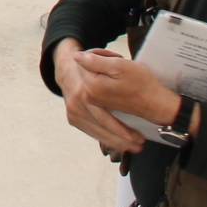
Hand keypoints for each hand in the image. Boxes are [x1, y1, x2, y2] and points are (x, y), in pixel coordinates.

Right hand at [53, 40, 147, 154]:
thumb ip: (99, 60)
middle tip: (139, 146)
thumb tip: (101, 62)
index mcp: (83, 92)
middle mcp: (76, 105)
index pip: (103, 117)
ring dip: (116, 143)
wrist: (67, 69)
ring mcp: (73, 113)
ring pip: (96, 133)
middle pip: (101, 128)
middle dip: (121, 140)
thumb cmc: (88, 67)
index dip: (119, 129)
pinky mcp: (73, 118)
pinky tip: (119, 144)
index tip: (135, 137)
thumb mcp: (97, 59)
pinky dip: (106, 139)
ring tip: (134, 147)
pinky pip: (91, 132)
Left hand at [71, 49, 185, 134]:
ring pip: (90, 74)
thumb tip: (76, 56)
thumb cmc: (140, 83)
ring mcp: (93, 100)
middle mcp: (88, 95)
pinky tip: (117, 79)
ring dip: (103, 69)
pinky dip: (105, 77)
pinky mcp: (99, 102)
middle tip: (118, 62)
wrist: (154, 103)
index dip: (99, 53)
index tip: (115, 57)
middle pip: (84, 67)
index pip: (83, 59)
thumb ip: (95, 60)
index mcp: (90, 85)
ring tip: (119, 71)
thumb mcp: (119, 66)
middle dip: (100, 60)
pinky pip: (95, 83)